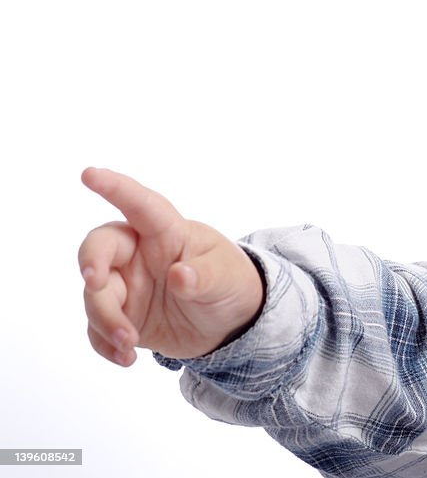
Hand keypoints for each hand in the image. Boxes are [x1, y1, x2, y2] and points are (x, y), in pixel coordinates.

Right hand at [79, 168, 263, 365]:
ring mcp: (127, 285)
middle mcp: (140, 254)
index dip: (116, 188)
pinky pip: (97, 328)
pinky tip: (126, 358)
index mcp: (169, 233)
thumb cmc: (231, 284)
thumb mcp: (227, 279)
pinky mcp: (122, 315)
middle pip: (100, 248)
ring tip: (129, 344)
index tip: (90, 174)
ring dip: (105, 320)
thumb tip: (180, 276)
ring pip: (94, 294)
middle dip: (91, 264)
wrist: (231, 325)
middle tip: (95, 282)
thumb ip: (205, 277)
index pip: (141, 205)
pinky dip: (105, 344)